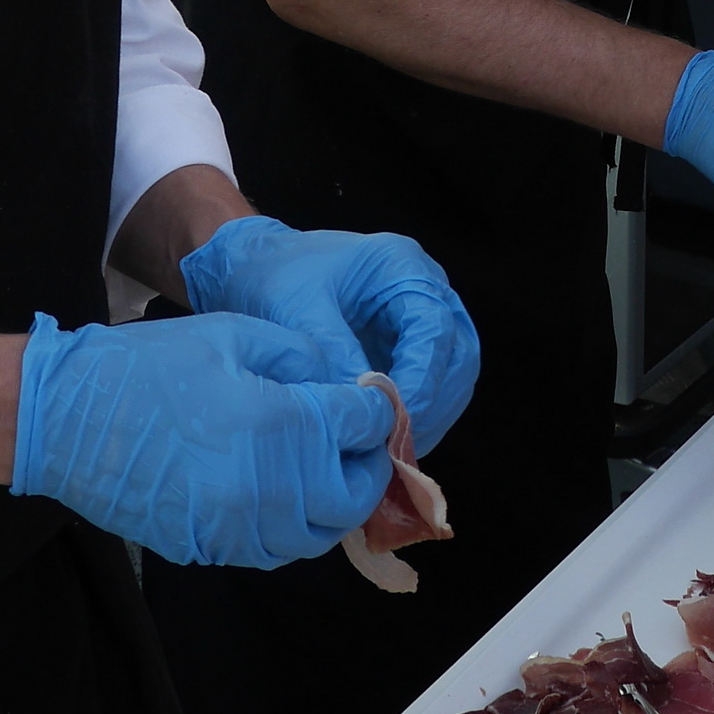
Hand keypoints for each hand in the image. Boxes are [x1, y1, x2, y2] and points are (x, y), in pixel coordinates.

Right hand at [12, 310, 394, 570]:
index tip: (373, 400)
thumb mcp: (232, 333)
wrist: (67, 419)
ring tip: (327, 473)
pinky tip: (284, 498)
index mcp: (280, 424)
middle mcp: (268, 487)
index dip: (376, 409)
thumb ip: (298, 354)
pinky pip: (273, 552)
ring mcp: (237, 526)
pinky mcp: (209, 546)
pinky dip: (292, 530)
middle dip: (366, 467)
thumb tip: (338, 379)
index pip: (362, 427)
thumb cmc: (145, 367)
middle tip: (360, 444)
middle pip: (352, 495)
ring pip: (316, 536)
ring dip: (333, 505)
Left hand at [182, 217, 479, 456]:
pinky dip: (417, 418)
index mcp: (402, 265)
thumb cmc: (275, 277)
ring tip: (390, 448)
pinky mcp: (408, 350)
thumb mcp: (297, 307)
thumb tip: (365, 403)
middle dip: (432, 402)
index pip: (435, 327)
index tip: (396, 414)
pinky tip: (387, 442)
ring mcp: (419, 322)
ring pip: (453, 377)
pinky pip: (431, 390)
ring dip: (429, 416)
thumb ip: (333, 351)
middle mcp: (423, 290)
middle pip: (457, 355)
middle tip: (397, 440)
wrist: (255, 271)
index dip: (423, 376)